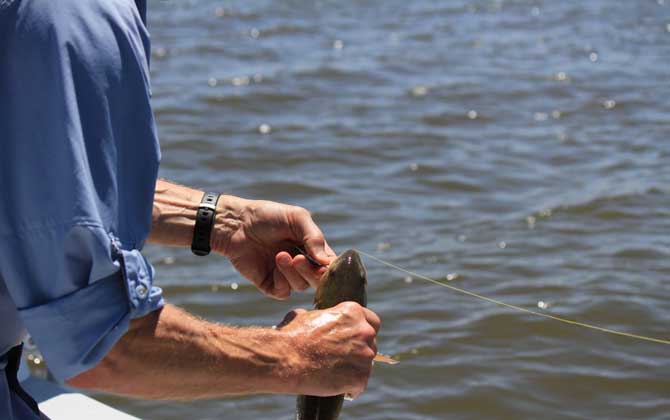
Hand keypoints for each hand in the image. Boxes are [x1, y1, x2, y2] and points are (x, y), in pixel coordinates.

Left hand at [212, 196, 336, 298]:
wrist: (236, 224)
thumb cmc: (267, 216)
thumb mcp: (296, 218)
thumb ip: (314, 237)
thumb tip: (327, 263)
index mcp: (312, 248)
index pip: (330, 265)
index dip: (330, 268)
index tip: (325, 264)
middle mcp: (302, 264)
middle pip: (318, 280)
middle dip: (311, 272)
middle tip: (298, 258)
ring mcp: (286, 275)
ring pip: (301, 286)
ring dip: (292, 272)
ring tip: (279, 255)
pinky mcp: (270, 284)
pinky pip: (284, 292)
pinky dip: (282, 281)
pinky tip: (274, 265)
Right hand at [277, 302, 379, 397]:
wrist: (286, 359)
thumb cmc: (291, 336)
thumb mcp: (304, 316)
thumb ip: (318, 317)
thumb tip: (312, 318)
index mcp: (353, 312)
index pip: (372, 321)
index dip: (363, 332)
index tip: (356, 340)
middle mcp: (364, 331)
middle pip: (371, 344)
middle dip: (359, 352)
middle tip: (343, 360)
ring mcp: (365, 355)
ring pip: (366, 365)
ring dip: (355, 370)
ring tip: (337, 376)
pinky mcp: (360, 377)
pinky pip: (359, 385)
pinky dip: (351, 389)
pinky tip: (339, 389)